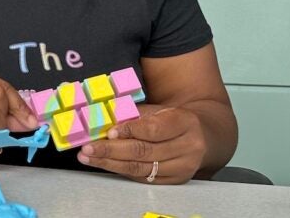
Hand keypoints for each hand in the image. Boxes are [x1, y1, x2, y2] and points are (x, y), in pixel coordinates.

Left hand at [76, 105, 206, 183]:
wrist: (201, 135)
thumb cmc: (172, 119)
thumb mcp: (158, 110)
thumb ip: (134, 115)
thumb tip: (104, 120)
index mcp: (184, 122)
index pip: (154, 129)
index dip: (130, 131)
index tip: (109, 132)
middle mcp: (188, 147)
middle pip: (144, 151)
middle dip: (111, 150)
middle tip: (88, 148)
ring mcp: (183, 166)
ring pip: (142, 168)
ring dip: (111, 163)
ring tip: (89, 158)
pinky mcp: (175, 180)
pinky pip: (143, 177)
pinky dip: (121, 170)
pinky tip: (105, 164)